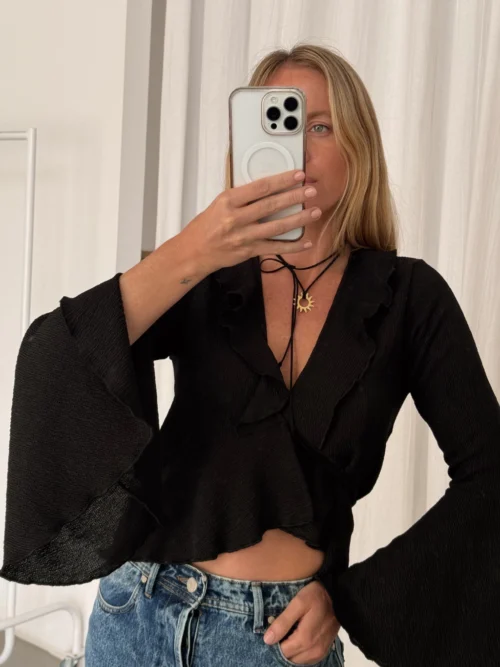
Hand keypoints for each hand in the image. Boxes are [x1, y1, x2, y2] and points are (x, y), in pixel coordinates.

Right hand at [181, 168, 320, 275]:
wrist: (194, 252)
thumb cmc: (206, 226)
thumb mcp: (219, 204)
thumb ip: (242, 198)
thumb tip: (269, 189)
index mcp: (229, 201)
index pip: (260, 187)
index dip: (281, 180)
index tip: (297, 174)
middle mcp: (236, 218)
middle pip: (271, 205)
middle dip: (295, 197)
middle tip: (311, 190)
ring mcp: (244, 236)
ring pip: (277, 227)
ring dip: (299, 219)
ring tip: (315, 212)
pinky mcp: (249, 251)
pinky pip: (275, 248)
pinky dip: (292, 246)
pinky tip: (306, 241)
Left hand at [263, 580, 340, 664]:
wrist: (338, 596)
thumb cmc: (316, 596)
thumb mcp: (298, 603)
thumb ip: (283, 622)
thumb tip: (267, 640)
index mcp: (305, 639)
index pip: (282, 652)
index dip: (274, 642)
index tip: (273, 629)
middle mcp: (313, 651)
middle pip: (289, 658)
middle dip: (282, 646)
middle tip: (281, 629)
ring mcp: (320, 653)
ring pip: (297, 660)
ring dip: (291, 650)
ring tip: (290, 632)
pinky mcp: (324, 651)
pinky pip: (307, 659)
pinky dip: (300, 652)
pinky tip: (298, 638)